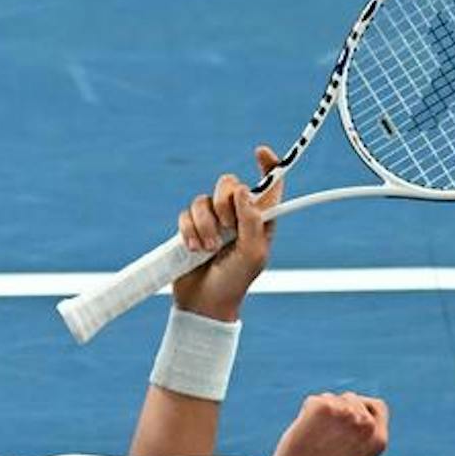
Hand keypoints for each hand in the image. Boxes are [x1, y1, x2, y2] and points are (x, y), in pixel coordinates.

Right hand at [171, 146, 283, 321]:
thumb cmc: (236, 281)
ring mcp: (213, 221)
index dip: (269, 165)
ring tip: (208, 248)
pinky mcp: (191, 228)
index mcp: (261, 219)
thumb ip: (252, 220)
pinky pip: (185, 213)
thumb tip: (242, 189)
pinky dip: (188, 231)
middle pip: (229, 184)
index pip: (269, 185)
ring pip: (204, 200)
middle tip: (226, 228)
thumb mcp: (253, 253)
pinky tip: (194, 249)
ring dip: (204, 225)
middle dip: (224, 203)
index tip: (260, 152)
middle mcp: (237, 216)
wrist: (205, 302)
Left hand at [264, 392, 388, 455]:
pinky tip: (304, 434)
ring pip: (332, 398)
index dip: (362, 406)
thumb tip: (350, 417)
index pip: (377, 407)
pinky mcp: (323, 406)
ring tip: (314, 439)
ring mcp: (345, 412)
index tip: (349, 412)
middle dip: (338, 409)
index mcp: (378, 438)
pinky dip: (306, 413)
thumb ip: (359, 438)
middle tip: (323, 430)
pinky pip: (314, 401)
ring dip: (322, 412)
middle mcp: (366, 423)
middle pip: (352, 399)